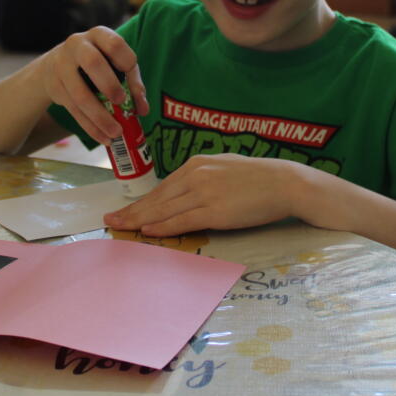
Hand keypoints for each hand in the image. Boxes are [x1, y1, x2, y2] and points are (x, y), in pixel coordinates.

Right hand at [39, 27, 148, 142]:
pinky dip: (90, 127)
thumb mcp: (115, 64)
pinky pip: (73, 110)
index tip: (131, 78)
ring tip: (116, 132)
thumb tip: (142, 109)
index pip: (114, 44)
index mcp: (98, 35)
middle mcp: (77, 46)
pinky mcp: (55, 88)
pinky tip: (103, 137)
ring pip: (80, 94)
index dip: (126, 62)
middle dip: (109, 85)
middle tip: (121, 103)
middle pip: (93, 63)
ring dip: (100, 117)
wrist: (56, 65)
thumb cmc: (96, 63)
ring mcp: (62, 67)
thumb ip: (132, 82)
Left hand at [104, 153, 300, 236]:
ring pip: (165, 210)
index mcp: (196, 164)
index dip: (140, 202)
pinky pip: (182, 220)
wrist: (285, 182)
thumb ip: (202, 178)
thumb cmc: (259, 178)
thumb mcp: (224, 168)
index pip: (162, 188)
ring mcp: (205, 192)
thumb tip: (184, 192)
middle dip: (131, 211)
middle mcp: (196, 175)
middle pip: (157, 198)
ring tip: (121, 228)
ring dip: (139, 221)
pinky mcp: (215, 210)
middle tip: (109, 221)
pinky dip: (162, 226)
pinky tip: (147, 231)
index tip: (122, 210)